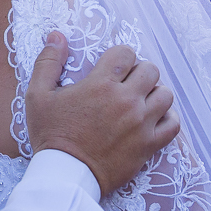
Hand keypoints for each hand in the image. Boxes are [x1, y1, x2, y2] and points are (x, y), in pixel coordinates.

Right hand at [26, 32, 178, 197]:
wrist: (66, 175)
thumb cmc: (50, 134)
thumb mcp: (37, 95)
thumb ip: (48, 62)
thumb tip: (57, 35)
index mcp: (101, 84)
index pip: (126, 53)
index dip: (119, 56)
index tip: (111, 67)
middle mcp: (126, 101)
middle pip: (151, 70)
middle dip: (138, 72)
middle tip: (124, 84)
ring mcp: (141, 124)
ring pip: (165, 95)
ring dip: (153, 94)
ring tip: (138, 101)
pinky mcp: (149, 145)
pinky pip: (173, 124)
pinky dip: (166, 118)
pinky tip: (151, 120)